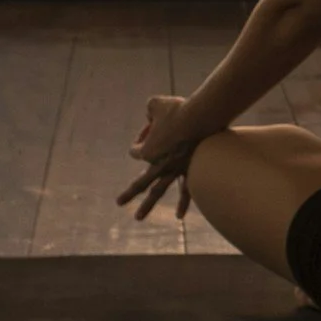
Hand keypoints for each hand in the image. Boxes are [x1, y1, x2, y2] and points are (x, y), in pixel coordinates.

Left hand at [116, 94, 194, 220]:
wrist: (202, 119)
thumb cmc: (178, 109)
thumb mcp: (157, 104)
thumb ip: (150, 109)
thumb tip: (151, 114)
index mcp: (147, 150)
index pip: (136, 150)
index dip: (141, 138)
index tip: (152, 126)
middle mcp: (158, 164)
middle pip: (139, 181)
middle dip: (129, 193)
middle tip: (119, 202)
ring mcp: (174, 170)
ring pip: (158, 191)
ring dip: (147, 206)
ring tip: (138, 217)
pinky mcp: (191, 170)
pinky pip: (186, 190)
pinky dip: (182, 203)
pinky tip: (178, 216)